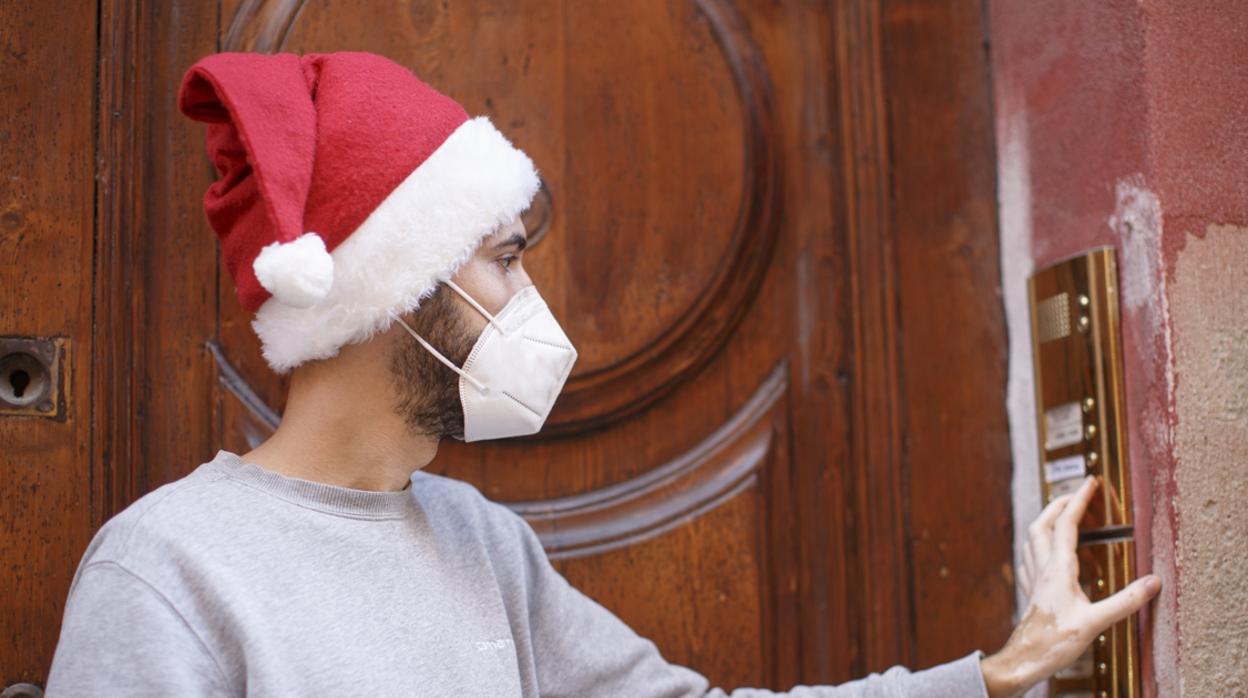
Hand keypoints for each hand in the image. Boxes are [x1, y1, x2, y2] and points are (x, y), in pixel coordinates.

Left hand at [979, 475, 1160, 697]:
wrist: (1024, 659)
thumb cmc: (1055, 642)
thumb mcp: (1096, 622)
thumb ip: (1126, 601)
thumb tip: (1153, 582)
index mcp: (1058, 569)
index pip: (1067, 524)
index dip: (1079, 501)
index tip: (1090, 482)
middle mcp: (1041, 569)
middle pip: (1042, 524)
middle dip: (1058, 505)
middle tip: (1077, 495)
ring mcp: (1032, 579)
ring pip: (1032, 539)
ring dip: (1046, 522)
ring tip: (1062, 517)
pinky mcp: (1029, 592)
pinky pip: (1028, 560)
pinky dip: (1038, 547)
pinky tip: (1044, 555)